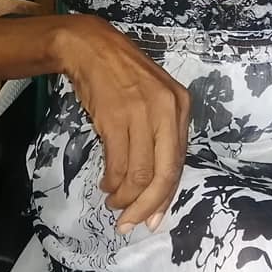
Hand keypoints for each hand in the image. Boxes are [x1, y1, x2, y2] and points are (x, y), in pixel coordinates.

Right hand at [53, 15, 190, 232]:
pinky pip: (117, 162)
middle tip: (130, 223)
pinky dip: (112, 181)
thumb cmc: (122, 76)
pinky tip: (106, 185)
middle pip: (163, 174)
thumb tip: (154, 186)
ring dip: (125, 197)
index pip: (178, 163)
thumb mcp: (153, 99)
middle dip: (147, 206)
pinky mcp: (116, 116)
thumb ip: (159, 136)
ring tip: (114, 203)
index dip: (165, 197)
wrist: (91, 48)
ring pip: (139, 173)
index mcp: (180, 107)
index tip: (152, 220)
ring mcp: (142, 113)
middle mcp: (167, 110)